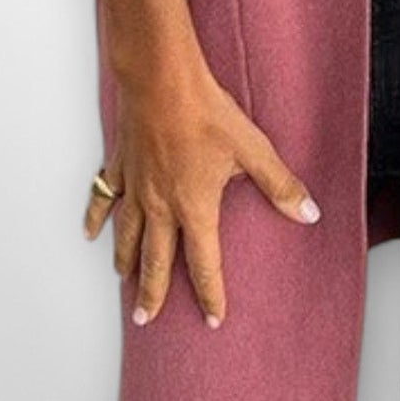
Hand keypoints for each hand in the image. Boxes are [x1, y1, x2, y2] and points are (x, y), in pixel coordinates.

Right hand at [82, 0, 319, 328]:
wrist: (161, 80)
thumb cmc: (206, 112)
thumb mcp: (252, 149)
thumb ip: (279, 185)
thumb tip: (308, 213)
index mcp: (195, 208)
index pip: (203, 264)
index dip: (209, 294)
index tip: (211, 319)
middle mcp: (160, 206)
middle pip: (156, 262)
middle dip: (154, 294)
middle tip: (147, 320)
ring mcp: (136, 187)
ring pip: (128, 237)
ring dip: (127, 263)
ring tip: (125, 283)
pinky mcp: (120, 165)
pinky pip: (103, 199)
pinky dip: (97, 219)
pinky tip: (91, 234)